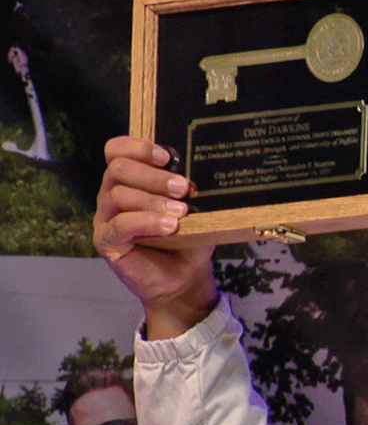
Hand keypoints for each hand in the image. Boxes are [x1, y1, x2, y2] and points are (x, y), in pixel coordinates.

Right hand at [94, 137, 217, 338]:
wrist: (185, 278)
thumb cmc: (189, 238)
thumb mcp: (193, 208)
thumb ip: (188, 188)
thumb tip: (204, 169)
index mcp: (129, 180)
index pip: (117, 150)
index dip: (138, 147)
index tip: (168, 156)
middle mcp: (112, 194)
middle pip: (118, 168)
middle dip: (153, 175)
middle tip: (183, 187)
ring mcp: (106, 218)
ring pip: (119, 195)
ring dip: (154, 200)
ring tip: (180, 212)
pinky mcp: (107, 241)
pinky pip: (120, 225)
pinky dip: (147, 222)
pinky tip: (169, 226)